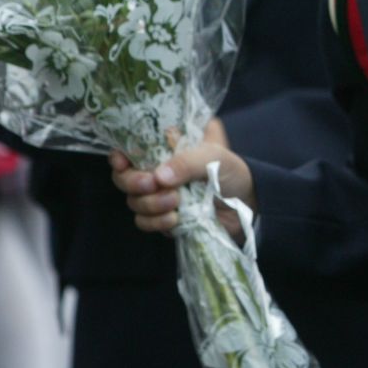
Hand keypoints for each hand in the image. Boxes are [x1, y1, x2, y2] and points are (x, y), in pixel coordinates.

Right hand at [111, 117, 253, 241]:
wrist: (247, 205)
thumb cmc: (232, 171)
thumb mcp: (214, 156)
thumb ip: (187, 162)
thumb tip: (158, 177)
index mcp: (165, 145)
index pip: (129, 146)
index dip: (119, 155)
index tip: (122, 163)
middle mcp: (156, 168)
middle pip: (123, 176)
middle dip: (133, 182)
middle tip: (152, 185)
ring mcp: (158, 194)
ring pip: (133, 200)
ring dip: (150, 203)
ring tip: (175, 202)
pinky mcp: (162, 217)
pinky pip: (144, 221)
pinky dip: (155, 222)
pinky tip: (175, 219)